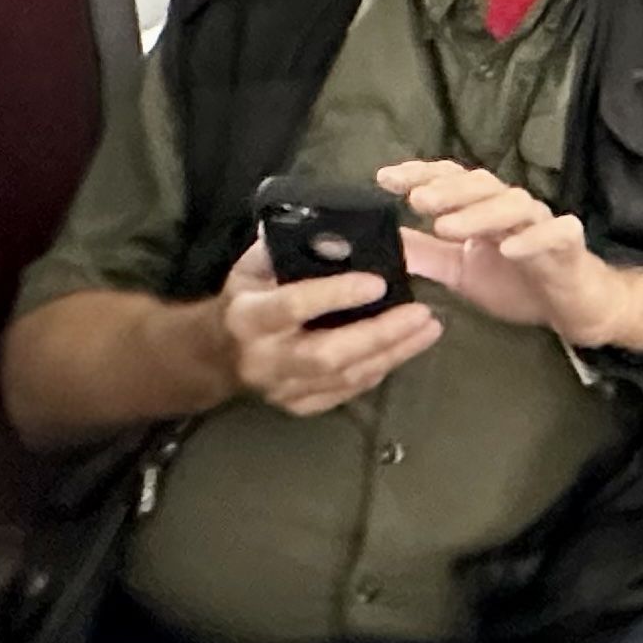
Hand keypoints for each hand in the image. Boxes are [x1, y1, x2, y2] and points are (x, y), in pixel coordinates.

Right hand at [219, 236, 440, 416]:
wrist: (213, 356)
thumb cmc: (243, 297)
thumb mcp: (252, 265)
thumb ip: (288, 248)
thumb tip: (338, 236)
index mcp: (248, 316)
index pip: (295, 306)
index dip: (337, 295)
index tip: (379, 281)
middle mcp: (264, 358)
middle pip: (329, 354)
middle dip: (381, 334)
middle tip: (423, 313)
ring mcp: (281, 388)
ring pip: (344, 378)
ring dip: (392, 354)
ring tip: (429, 329)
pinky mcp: (297, 406)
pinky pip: (345, 393)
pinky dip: (377, 371)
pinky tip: (404, 350)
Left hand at [381, 161, 642, 347]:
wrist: (572, 307)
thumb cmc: (517, 283)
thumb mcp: (460, 272)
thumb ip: (426, 255)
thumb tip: (384, 241)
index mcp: (484, 209)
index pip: (452, 180)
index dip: (420, 175)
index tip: (384, 179)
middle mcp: (512, 208)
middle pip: (481, 185)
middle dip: (446, 190)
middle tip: (415, 200)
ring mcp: (542, 224)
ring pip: (514, 204)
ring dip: (479, 212)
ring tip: (445, 227)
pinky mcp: (569, 245)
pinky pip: (555, 233)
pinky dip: (532, 238)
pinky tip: (508, 248)